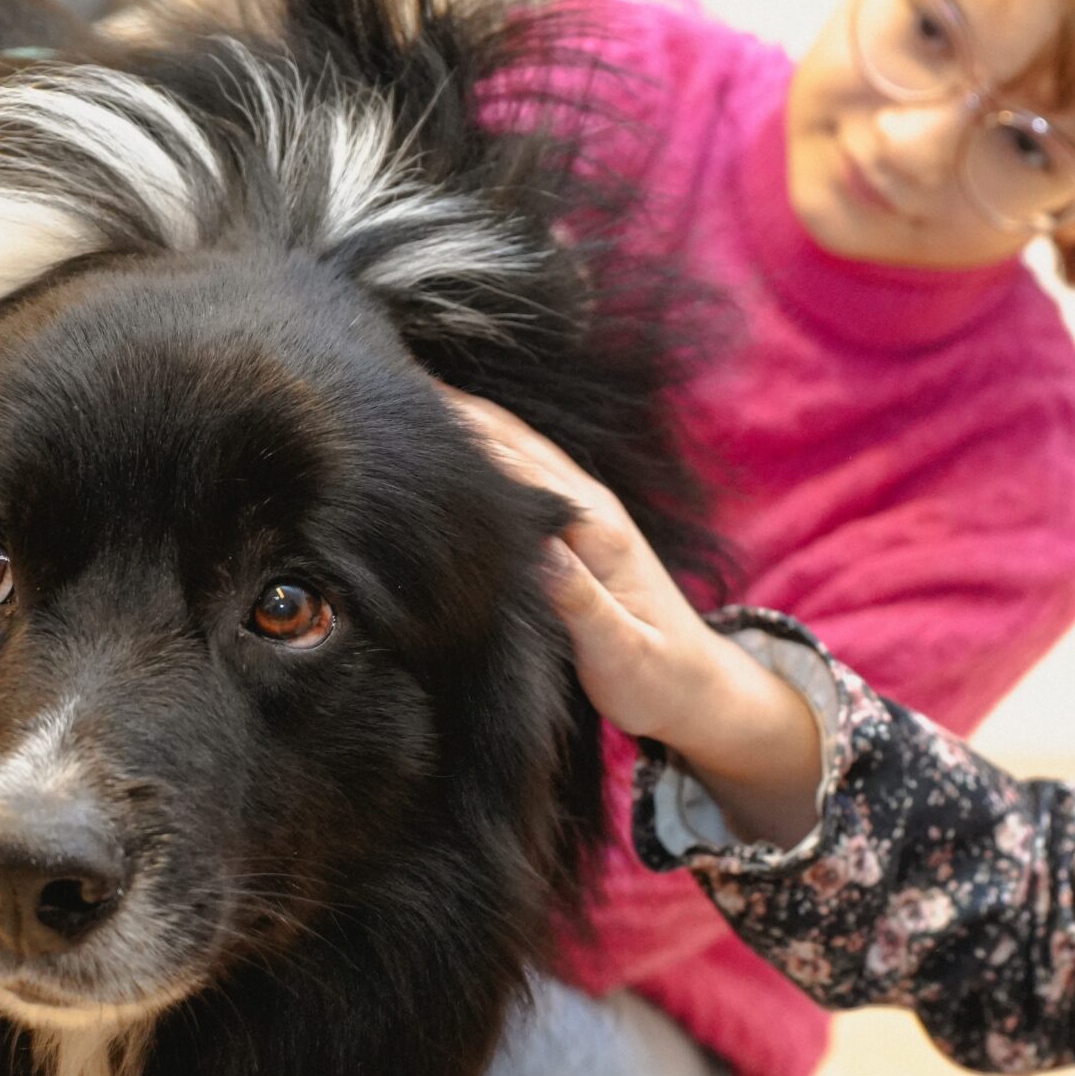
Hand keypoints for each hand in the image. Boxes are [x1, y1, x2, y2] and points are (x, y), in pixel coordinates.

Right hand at [440, 386, 821, 841]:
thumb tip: (536, 551)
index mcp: (597, 527)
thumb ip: (580, 602)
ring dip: (461, 422)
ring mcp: (579, 511)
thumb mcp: (621, 652)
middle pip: (509, 440)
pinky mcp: (569, 528)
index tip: (399, 414)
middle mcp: (587, 505)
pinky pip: (516, 473)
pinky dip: (478, 450)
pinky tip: (439, 445)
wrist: (696, 690)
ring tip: (395, 400)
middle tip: (378, 385)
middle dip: (450, 412)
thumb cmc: (658, 678)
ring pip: (510, 448)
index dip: (461, 438)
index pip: (517, 466)